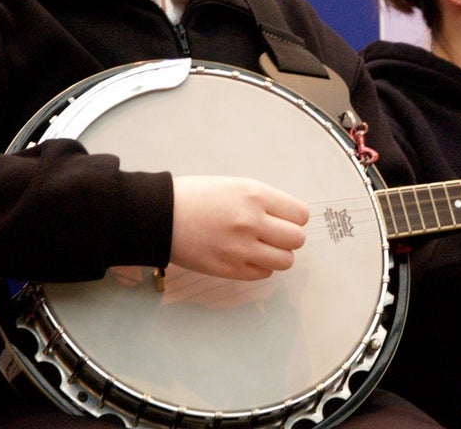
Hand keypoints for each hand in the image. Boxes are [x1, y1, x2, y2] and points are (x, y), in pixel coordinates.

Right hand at [170, 175, 308, 280]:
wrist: (160, 216)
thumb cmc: (195, 197)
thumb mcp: (235, 185)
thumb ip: (264, 201)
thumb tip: (289, 217)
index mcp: (255, 195)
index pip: (300, 214)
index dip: (294, 218)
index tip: (284, 219)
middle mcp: (252, 222)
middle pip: (296, 239)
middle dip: (288, 237)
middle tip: (272, 234)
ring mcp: (241, 248)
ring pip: (285, 260)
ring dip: (277, 254)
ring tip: (260, 247)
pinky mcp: (229, 269)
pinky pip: (263, 274)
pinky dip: (260, 267)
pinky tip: (245, 256)